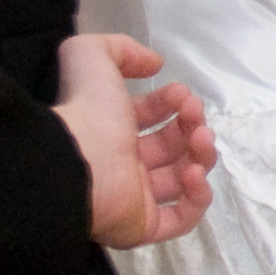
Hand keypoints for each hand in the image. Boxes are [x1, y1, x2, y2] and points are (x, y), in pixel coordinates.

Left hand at [52, 33, 214, 248]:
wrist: (73, 164)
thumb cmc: (86, 114)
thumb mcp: (91, 57)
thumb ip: (120, 48)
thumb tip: (155, 64)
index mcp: (112, 130)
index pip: (153, 118)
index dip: (172, 103)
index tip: (183, 94)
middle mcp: (125, 164)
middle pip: (173, 147)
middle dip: (192, 126)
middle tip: (195, 117)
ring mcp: (136, 198)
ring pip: (183, 180)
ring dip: (201, 156)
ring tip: (200, 140)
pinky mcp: (145, 226)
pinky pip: (182, 218)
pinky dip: (198, 197)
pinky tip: (194, 174)